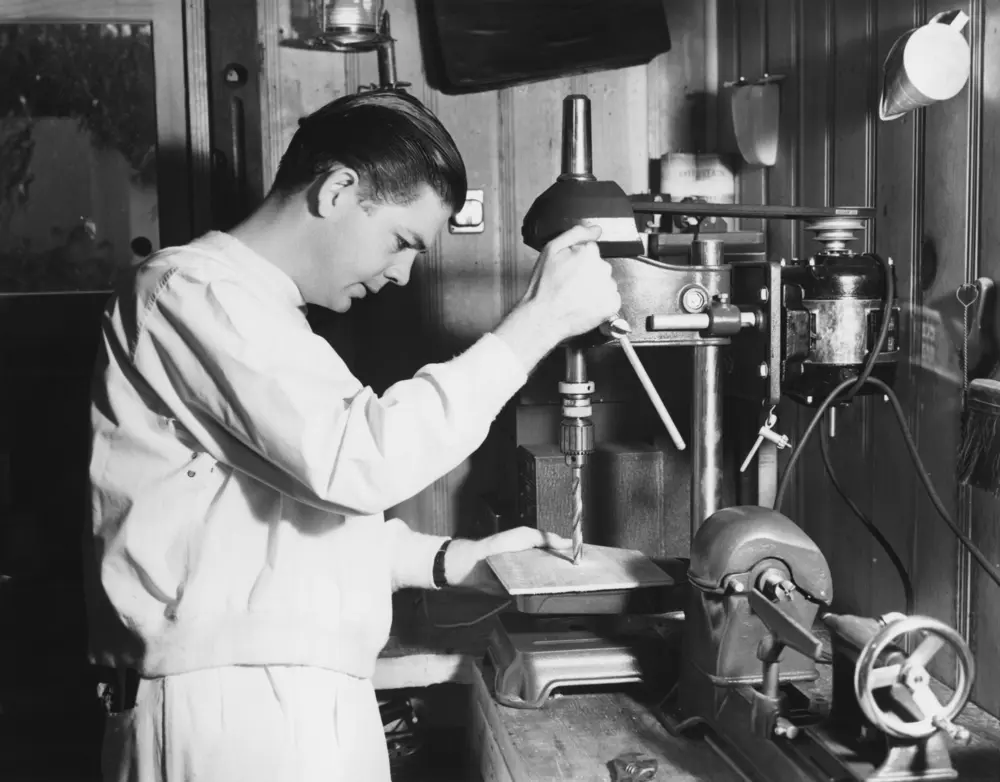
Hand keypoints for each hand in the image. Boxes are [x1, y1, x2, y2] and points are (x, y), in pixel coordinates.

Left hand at [444, 527, 571, 594]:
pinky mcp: (521, 593)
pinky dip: (541, 595)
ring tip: (570, 586)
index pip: (558, 555)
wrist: (477, 565)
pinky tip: (551, 594)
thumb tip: (567, 541)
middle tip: (583, 577)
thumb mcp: (524, 534)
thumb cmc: (498, 546)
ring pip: (547, 585)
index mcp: (536, 551)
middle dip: (567, 574)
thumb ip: (545, 537)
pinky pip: (535, 595)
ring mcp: (528, 581)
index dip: (570, 558)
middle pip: (556, 571)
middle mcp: (534, 567)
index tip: (586, 562)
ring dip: (555, 585)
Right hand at [522, 224, 621, 341]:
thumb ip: (576, 234)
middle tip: (569, 285)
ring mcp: (609, 287)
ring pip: (605, 282)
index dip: (576, 260)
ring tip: (575, 296)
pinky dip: (600, 302)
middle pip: (599, 266)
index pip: (590, 250)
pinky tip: (585, 305)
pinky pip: (610, 298)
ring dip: (594, 288)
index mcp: (589, 253)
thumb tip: (595, 229)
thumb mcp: (551, 250)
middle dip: (587, 273)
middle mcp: (603, 268)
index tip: (567, 270)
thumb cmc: (544, 287)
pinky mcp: (612, 304)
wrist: (544, 317)